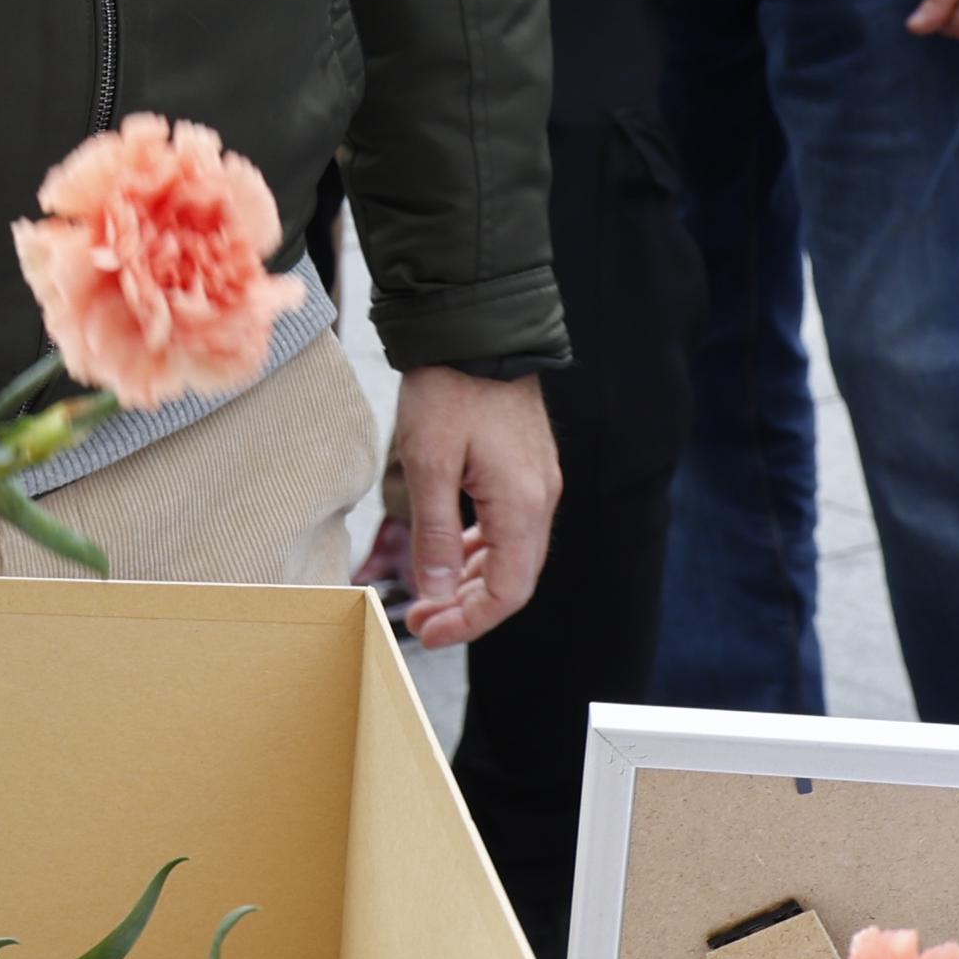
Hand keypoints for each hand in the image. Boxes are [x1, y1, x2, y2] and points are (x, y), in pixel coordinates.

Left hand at [390, 366, 557, 647]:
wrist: (475, 327)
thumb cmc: (448, 389)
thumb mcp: (429, 464)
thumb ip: (434, 535)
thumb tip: (434, 592)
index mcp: (521, 504)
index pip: (508, 590)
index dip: (469, 621)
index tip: (427, 632)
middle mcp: (539, 498)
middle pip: (513, 578)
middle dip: (467, 606)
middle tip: (419, 619)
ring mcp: (537, 482)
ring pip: (512, 554)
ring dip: (471, 580)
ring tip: (429, 594)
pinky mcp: (526, 467)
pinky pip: (509, 526)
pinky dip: (480, 549)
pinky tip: (452, 554)